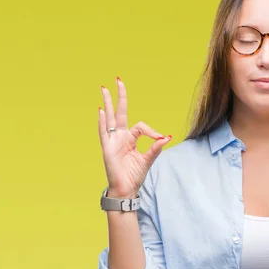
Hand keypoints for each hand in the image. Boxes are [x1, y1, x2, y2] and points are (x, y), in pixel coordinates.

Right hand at [98, 77, 171, 197]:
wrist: (126, 189)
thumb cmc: (135, 175)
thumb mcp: (148, 160)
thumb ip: (155, 148)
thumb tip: (166, 137)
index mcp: (131, 139)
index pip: (140, 126)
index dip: (151, 131)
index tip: (159, 139)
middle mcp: (120, 137)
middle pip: (119, 112)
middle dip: (119, 96)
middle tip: (118, 79)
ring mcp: (112, 141)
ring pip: (109, 118)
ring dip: (107, 103)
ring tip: (104, 88)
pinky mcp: (106, 148)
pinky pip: (104, 132)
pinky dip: (102, 122)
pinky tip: (101, 111)